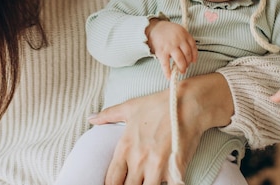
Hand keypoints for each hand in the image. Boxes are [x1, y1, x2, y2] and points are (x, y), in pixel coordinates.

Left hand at [88, 73, 232, 184]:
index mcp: (125, 148)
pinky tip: (168, 180)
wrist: (188, 104)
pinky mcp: (175, 170)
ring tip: (150, 180)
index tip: (117, 184)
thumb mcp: (130, 107)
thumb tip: (91, 118)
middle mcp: (138, 160)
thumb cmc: (158, 105)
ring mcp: (157, 167)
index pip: (111, 180)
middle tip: (135, 181)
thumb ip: (109, 115)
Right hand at [146, 19, 196, 79]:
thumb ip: (184, 40)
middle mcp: (178, 40)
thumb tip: (188, 55)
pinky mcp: (162, 52)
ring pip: (180, 60)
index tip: (193, 61)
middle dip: (188, 63)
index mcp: (184, 34)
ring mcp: (170, 46)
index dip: (194, 56)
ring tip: (181, 71)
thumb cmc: (166, 30)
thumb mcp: (179, 30)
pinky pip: (166, 64)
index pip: (193, 47)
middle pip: (187, 55)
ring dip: (182, 68)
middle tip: (186, 67)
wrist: (153, 27)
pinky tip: (169, 76)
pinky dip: (168, 72)